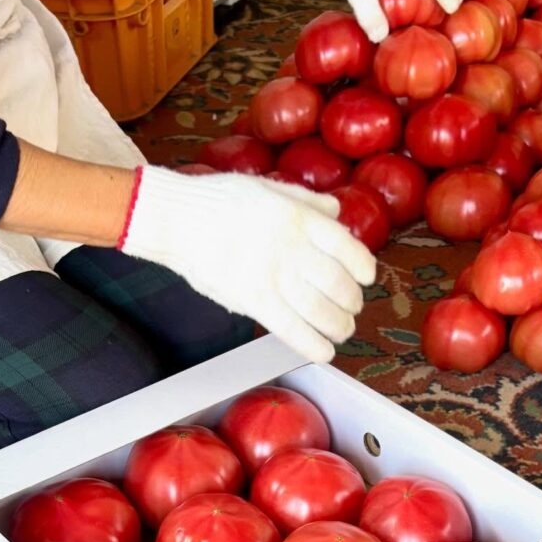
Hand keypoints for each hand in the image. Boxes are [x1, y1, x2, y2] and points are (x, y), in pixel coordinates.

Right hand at [119, 166, 376, 362]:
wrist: (176, 218)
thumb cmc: (220, 201)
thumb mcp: (269, 188)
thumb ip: (306, 201)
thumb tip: (336, 211)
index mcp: (300, 218)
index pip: (348, 249)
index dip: (363, 269)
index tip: (365, 278)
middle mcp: (292, 247)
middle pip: (339, 285)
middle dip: (352, 302)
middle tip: (351, 308)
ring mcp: (273, 275)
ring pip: (321, 311)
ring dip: (339, 326)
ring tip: (341, 330)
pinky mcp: (253, 300)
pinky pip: (291, 330)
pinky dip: (313, 345)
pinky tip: (325, 352)